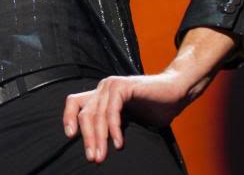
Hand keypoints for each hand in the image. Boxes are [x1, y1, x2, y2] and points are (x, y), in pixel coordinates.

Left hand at [62, 72, 190, 163]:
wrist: (175, 92)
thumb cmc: (154, 106)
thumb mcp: (128, 119)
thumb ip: (112, 126)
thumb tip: (97, 146)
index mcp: (101, 95)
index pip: (74, 103)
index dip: (68, 118)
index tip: (70, 137)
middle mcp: (102, 88)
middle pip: (84, 114)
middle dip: (87, 138)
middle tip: (92, 158)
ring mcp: (111, 85)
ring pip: (97, 115)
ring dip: (99, 138)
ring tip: (101, 156)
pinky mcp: (123, 87)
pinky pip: (112, 111)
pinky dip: (114, 129)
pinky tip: (118, 144)